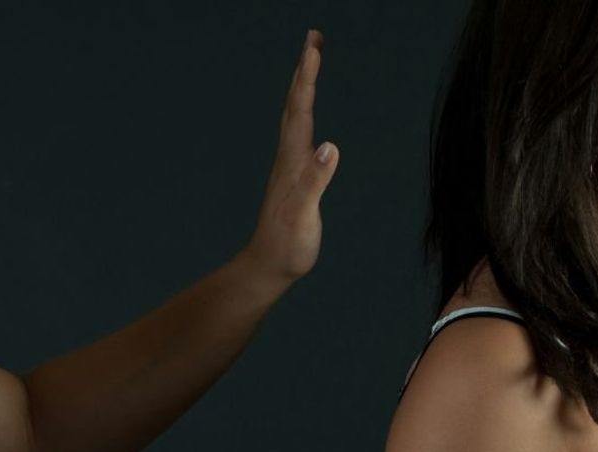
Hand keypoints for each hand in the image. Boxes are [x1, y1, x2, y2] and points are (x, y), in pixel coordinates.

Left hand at [241, 30, 339, 282]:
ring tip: (311, 63)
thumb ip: (315, 182)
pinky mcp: (293, 177)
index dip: (307, 77)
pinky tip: (306, 114)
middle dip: (305, 70)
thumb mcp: (303, 216)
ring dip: (303, 87)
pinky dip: (304, 112)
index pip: (301, 110)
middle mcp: (288, 158)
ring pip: (295, 116)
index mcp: (292, 162)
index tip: (314, 46)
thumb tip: (329, 147)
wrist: (268, 267)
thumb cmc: (287, 246)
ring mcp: (289, 166)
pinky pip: (300, 134)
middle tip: (314, 38)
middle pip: (296, 105)